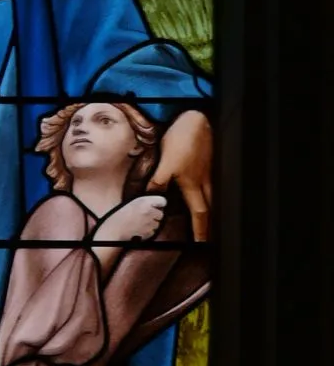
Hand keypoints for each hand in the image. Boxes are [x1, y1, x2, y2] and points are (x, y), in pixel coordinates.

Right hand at [95, 192, 167, 247]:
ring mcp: (150, 223)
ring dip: (151, 224)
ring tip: (140, 223)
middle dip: (155, 215)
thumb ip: (146, 202)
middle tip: (145, 215)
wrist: (115, 229)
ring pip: (157, 224)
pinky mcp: (149, 233)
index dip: (160, 204)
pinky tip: (139, 229)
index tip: (157, 205)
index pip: (163, 201)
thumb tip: (157, 204)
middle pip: (161, 214)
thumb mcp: (133, 203)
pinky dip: (148, 231)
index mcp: (145, 201)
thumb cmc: (121, 215)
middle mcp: (150, 211)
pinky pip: (152, 231)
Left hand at [149, 109, 212, 240]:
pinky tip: (209, 196)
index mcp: (194, 185)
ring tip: (211, 224)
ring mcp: (211, 173)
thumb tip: (151, 199)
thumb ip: (159, 182)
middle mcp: (206, 183)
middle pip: (212, 210)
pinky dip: (213, 196)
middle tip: (210, 239)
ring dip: (213, 212)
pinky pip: (214, 186)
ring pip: (215, 198)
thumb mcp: (165, 163)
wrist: (198, 120)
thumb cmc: (182, 140)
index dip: (201, 231)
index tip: (202, 245)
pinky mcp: (212, 164)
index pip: (200, 215)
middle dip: (211, 226)